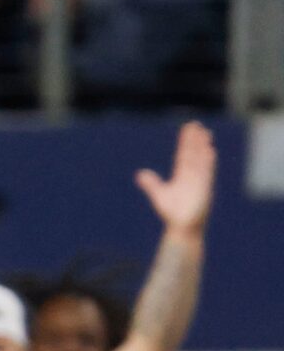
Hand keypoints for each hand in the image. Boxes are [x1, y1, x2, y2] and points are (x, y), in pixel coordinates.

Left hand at [136, 121, 215, 240]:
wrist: (182, 226)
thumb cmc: (173, 212)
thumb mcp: (159, 195)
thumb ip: (151, 183)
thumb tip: (140, 174)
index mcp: (182, 175)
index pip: (184, 154)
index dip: (185, 142)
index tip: (187, 129)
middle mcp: (192, 175)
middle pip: (193, 153)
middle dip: (194, 140)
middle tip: (196, 125)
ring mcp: (199, 180)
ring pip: (201, 160)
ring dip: (202, 147)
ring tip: (204, 133)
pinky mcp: (204, 187)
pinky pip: (207, 172)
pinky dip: (208, 162)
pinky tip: (210, 151)